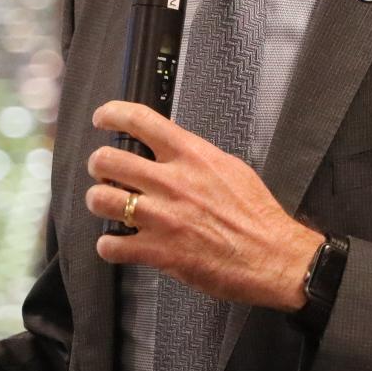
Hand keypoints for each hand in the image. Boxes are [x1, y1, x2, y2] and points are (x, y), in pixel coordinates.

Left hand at [86, 101, 320, 310]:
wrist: (273, 256)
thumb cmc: (257, 215)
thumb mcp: (231, 168)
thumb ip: (197, 157)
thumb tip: (175, 150)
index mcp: (192, 156)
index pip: (140, 120)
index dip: (112, 114)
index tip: (103, 119)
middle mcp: (171, 182)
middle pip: (108, 159)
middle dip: (99, 165)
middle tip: (105, 172)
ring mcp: (161, 217)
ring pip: (100, 199)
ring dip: (100, 202)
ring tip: (109, 206)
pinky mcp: (157, 251)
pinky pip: (110, 245)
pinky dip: (109, 246)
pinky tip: (119, 244)